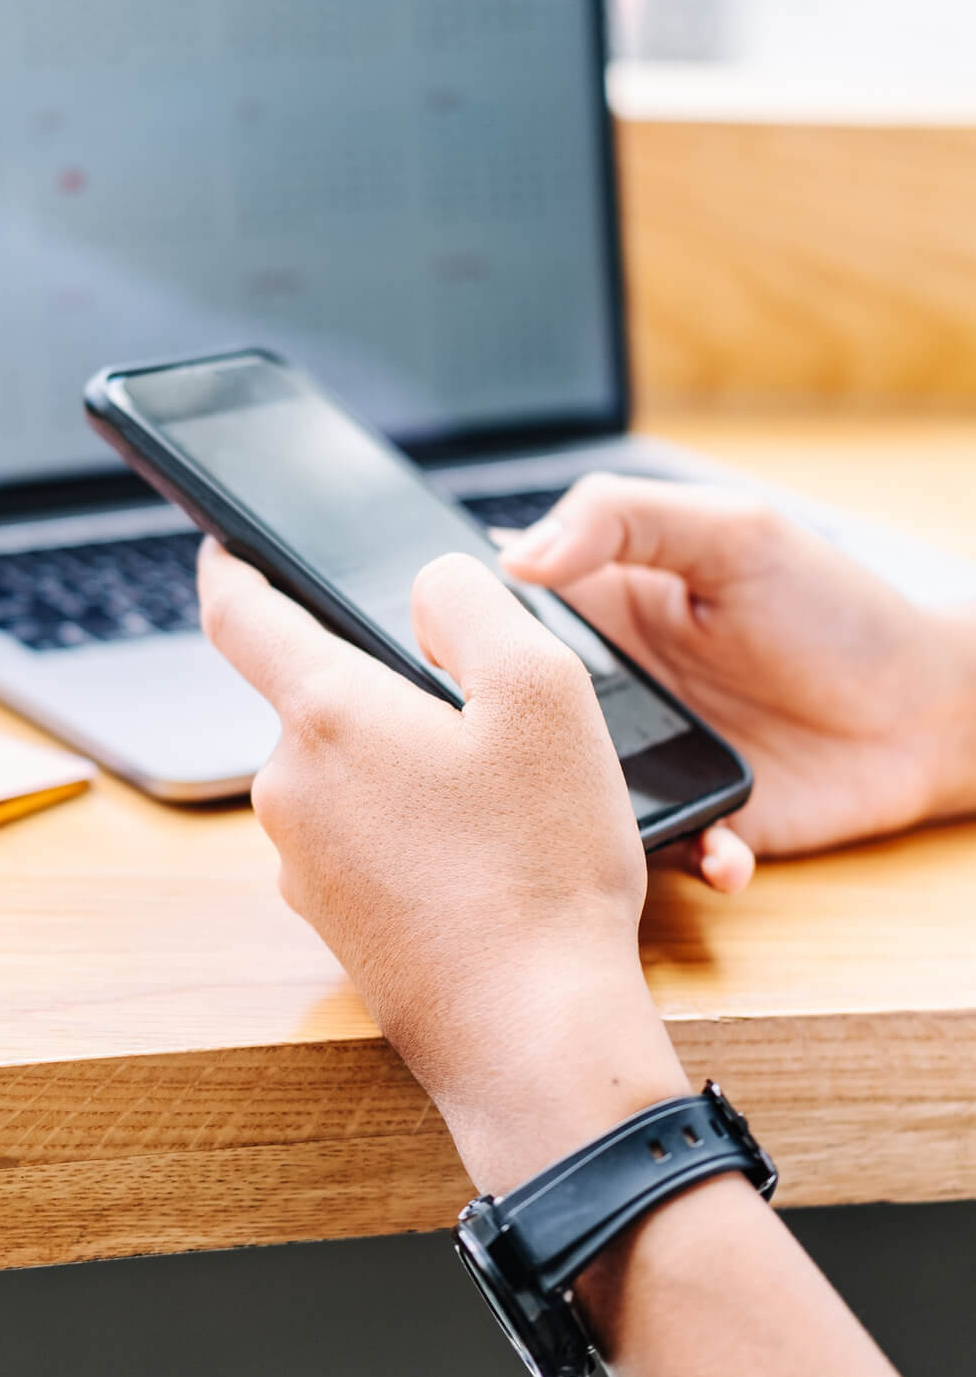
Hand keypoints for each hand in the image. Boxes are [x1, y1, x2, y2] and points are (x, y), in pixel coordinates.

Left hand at [198, 539, 689, 1192]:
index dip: (233, 565)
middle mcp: (289, 789)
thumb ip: (473, 604)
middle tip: (482, 714)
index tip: (227, 545)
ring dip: (407, 770)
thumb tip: (426, 590)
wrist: (534, 1039)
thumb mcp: (542, 691)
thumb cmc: (542, 865)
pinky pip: (367, 846)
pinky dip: (415, 837)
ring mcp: (303, 866)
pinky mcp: (334, 924)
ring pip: (350, 777)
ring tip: (502, 806)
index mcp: (325, 715)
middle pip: (320, 700)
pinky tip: (485, 866)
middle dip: (386, 690)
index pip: (240, 613)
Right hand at [499, 476, 975, 884]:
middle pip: (521, 722)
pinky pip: (664, 852)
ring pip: (578, 798)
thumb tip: (512, 555)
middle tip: (513, 761)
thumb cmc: (838, 605)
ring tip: (613, 822)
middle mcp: (612, 690)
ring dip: (590, 816)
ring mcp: (650, 760)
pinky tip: (723, 851)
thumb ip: (621, 518)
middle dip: (509, 747)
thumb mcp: (732, 531)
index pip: (501, 622)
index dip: (463, 641)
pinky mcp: (697, 819)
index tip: (449, 661)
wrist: (934, 707)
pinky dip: (688, 858)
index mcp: (603, 610)